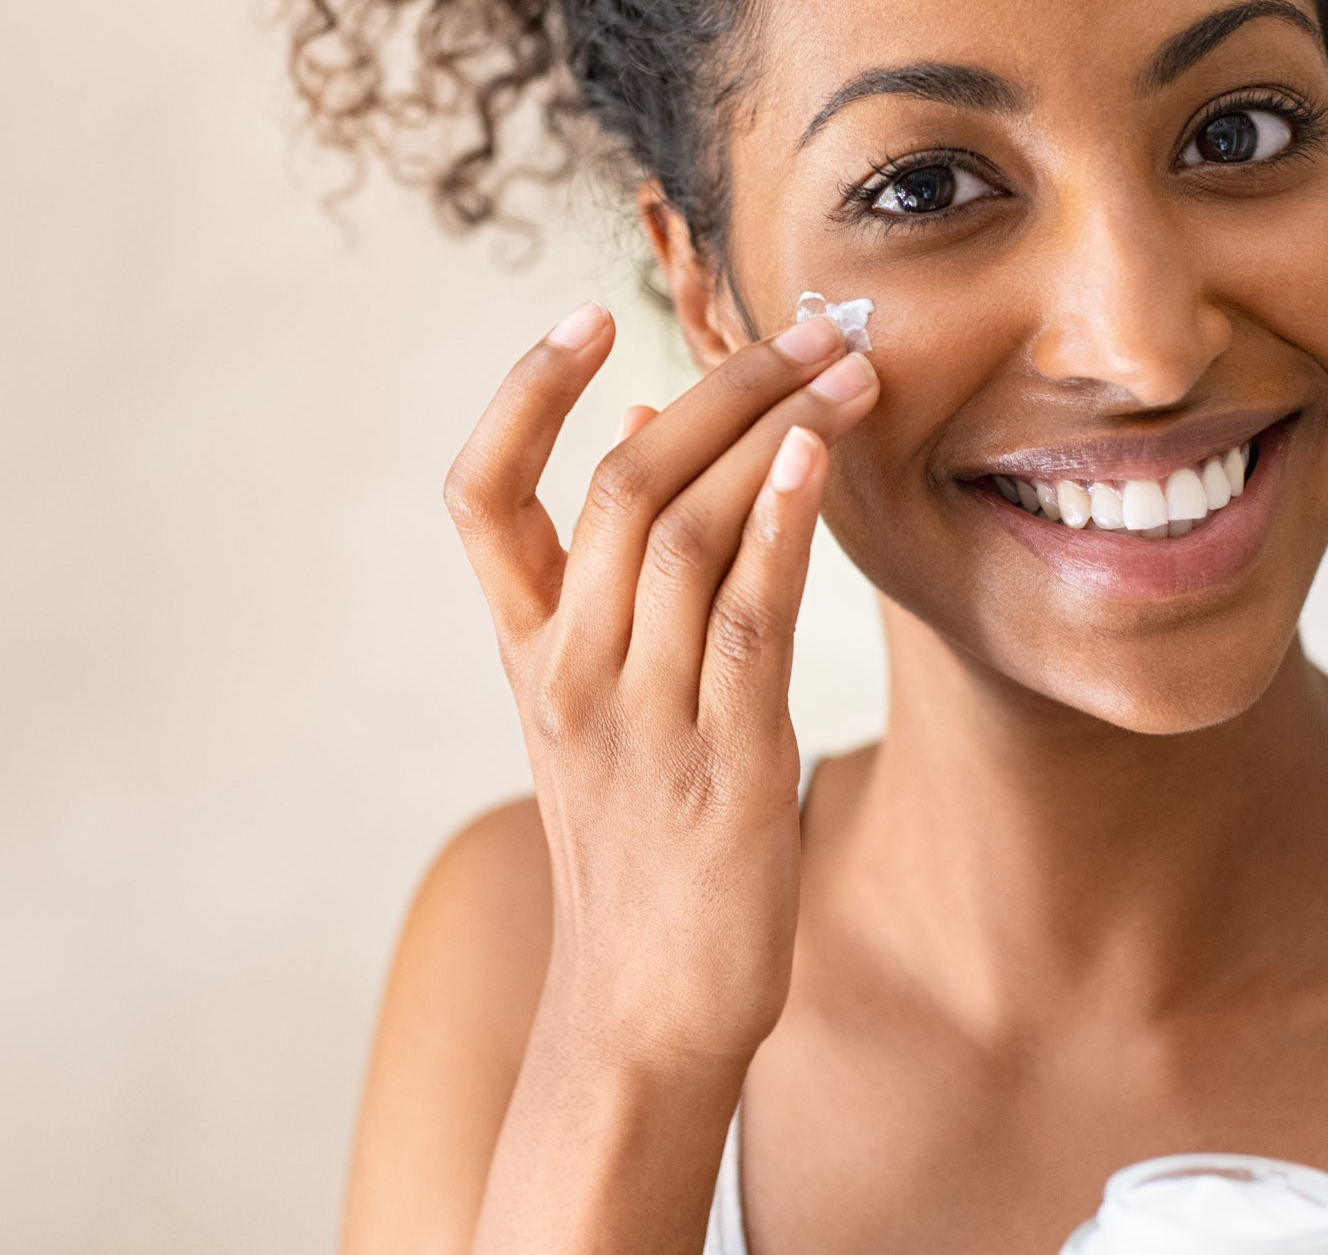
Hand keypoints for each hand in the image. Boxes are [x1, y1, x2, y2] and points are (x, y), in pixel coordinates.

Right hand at [444, 300, 879, 1068]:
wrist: (643, 1008)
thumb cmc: (633, 842)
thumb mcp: (594, 705)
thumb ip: (610, 575)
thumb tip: (640, 429)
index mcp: (528, 652)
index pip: (480, 495)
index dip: (523, 395)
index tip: (587, 319)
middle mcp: (570, 674)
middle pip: (623, 487)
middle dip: (720, 387)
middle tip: (808, 327)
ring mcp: (643, 719)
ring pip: (690, 534)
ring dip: (774, 433)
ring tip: (846, 370)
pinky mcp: (726, 765)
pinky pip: (748, 620)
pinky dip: (780, 526)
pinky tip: (818, 459)